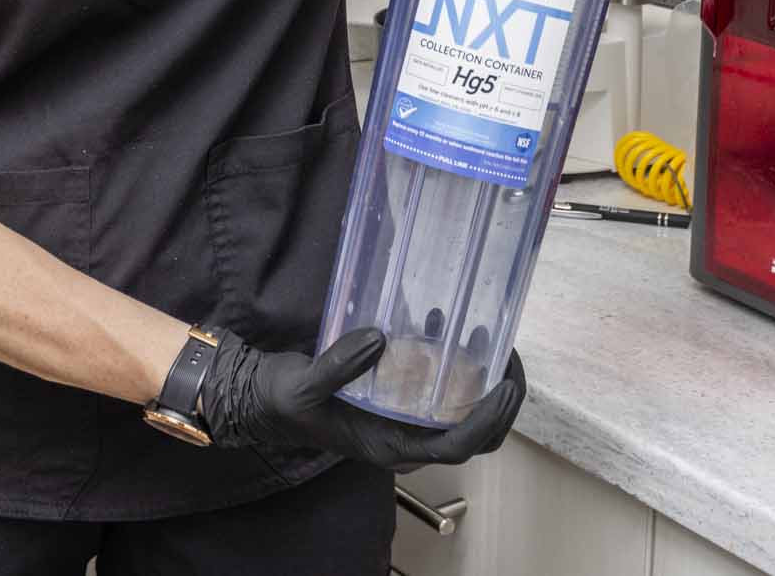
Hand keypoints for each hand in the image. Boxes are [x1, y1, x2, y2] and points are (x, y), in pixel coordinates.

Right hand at [196, 328, 525, 472]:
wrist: (262, 400)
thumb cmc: (284, 401)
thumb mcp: (304, 386)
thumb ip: (338, 366)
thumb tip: (379, 338)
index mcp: (389, 447)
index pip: (455, 446)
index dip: (487, 420)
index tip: (505, 384)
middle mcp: (404, 440)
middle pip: (473, 436)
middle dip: (502, 404)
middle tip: (512, 359)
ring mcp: (403, 422)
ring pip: (463, 415)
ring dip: (487, 385)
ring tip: (497, 342)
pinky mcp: (397, 401)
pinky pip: (440, 391)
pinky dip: (458, 366)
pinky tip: (453, 327)